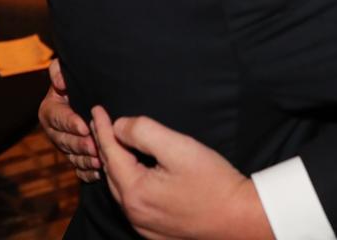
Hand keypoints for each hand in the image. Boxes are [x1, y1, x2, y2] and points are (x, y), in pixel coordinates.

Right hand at [38, 59, 100, 180]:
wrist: (88, 95)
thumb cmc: (76, 82)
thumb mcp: (64, 72)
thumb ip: (58, 72)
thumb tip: (60, 81)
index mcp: (50, 111)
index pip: (58, 118)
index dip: (70, 123)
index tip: (84, 126)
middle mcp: (55, 131)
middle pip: (65, 141)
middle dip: (80, 144)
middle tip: (95, 146)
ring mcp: (65, 146)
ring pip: (73, 157)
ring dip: (85, 160)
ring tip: (99, 161)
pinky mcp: (75, 157)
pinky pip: (79, 168)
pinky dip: (88, 173)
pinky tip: (99, 174)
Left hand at [91, 108, 271, 239]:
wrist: (239, 217)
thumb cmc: (213, 181)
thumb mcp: (179, 147)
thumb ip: (145, 132)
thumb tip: (119, 127)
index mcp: (135, 191)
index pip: (110, 151)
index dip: (102, 128)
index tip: (97, 109)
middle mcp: (134, 212)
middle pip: (111, 171)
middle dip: (105, 145)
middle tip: (100, 123)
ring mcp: (143, 225)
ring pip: (120, 189)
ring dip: (114, 164)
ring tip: (112, 144)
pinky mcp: (155, 231)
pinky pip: (132, 203)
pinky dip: (126, 183)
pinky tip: (133, 173)